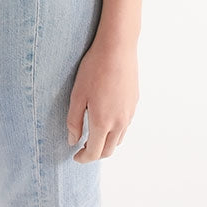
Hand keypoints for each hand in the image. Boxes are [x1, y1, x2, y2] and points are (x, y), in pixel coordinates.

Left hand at [66, 33, 138, 161]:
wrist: (117, 47)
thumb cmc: (94, 68)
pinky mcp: (134, 102)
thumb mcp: (77, 94)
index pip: (94, 152)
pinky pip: (126, 124)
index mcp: (103, 122)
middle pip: (108, 150)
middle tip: (83, 148)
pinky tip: (107, 118)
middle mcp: (119, 122)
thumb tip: (72, 141)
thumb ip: (74, 121)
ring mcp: (129, 113)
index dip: (84, 158)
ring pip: (119, 139)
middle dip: (95, 154)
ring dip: (107, 143)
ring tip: (94, 134)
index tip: (76, 156)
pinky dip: (116, 130)